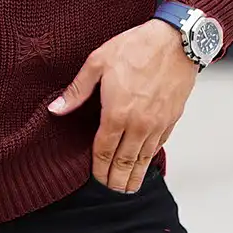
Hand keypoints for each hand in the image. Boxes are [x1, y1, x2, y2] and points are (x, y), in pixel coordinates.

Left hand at [47, 20, 197, 191]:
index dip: (98, 169)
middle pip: (125, 163)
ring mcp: (157, 124)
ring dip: (135, 177)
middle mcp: (138, 125)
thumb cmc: (136, 47)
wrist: (175, 41)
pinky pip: (158, 146)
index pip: (104, 152)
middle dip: (117, 181)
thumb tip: (56, 109)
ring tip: (129, 189)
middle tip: (111, 191)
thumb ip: (76, 90)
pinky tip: (145, 163)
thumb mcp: (98, 62)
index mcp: (117, 113)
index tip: (95, 178)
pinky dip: (150, 158)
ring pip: (144, 159)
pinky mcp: (171, 119)